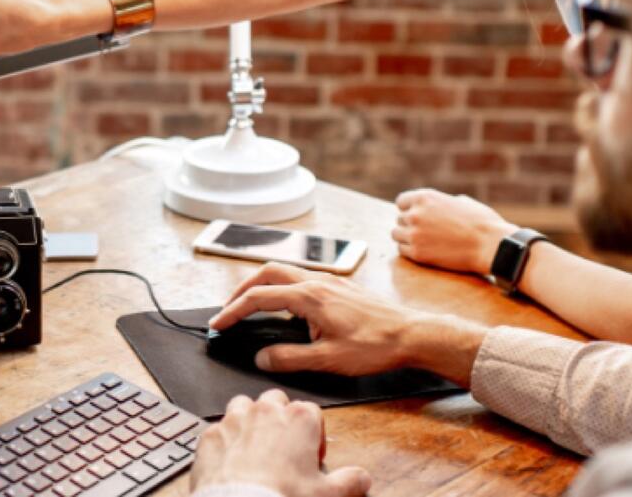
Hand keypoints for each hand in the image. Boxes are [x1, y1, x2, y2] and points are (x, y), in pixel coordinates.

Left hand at [189, 389, 371, 496]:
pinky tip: (230, 461)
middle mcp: (265, 411)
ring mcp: (234, 420)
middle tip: (283, 449)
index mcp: (298, 419)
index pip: (311, 412)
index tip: (311, 456)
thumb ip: (351, 481)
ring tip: (255, 449)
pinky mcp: (210, 436)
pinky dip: (224, 441)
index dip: (313, 434)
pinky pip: (218, 429)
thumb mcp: (328, 494)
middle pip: (276, 401)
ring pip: (244, 406)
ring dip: (249, 421)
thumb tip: (361, 478)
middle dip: (280, 419)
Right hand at [210, 263, 485, 384]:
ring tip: (252, 304)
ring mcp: (330, 281)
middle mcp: (317, 282)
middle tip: (229, 308)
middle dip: (243, 288)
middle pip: (267, 272)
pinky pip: (302, 277)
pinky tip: (287, 306)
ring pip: (285, 271)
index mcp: (309, 297)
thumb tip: (262, 358)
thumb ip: (290, 358)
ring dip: (263, 284)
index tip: (219, 324)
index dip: (233, 310)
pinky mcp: (340, 286)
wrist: (412, 334)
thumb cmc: (375, 346)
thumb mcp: (328, 359)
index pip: (259, 297)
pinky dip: (283, 286)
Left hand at [392, 188, 517, 274]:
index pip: (402, 202)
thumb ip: (441, 203)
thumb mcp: (461, 201)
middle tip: (426, 232)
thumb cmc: (481, 222)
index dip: (410, 209)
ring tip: (423, 241)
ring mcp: (414, 234)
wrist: (490, 246)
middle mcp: (415, 214)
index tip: (418, 216)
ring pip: (396, 234)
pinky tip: (425, 250)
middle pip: (400, 219)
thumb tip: (434, 207)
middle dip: (410, 224)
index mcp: (425, 197)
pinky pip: (402, 250)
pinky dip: (410, 251)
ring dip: (407, 237)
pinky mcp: (418, 253)